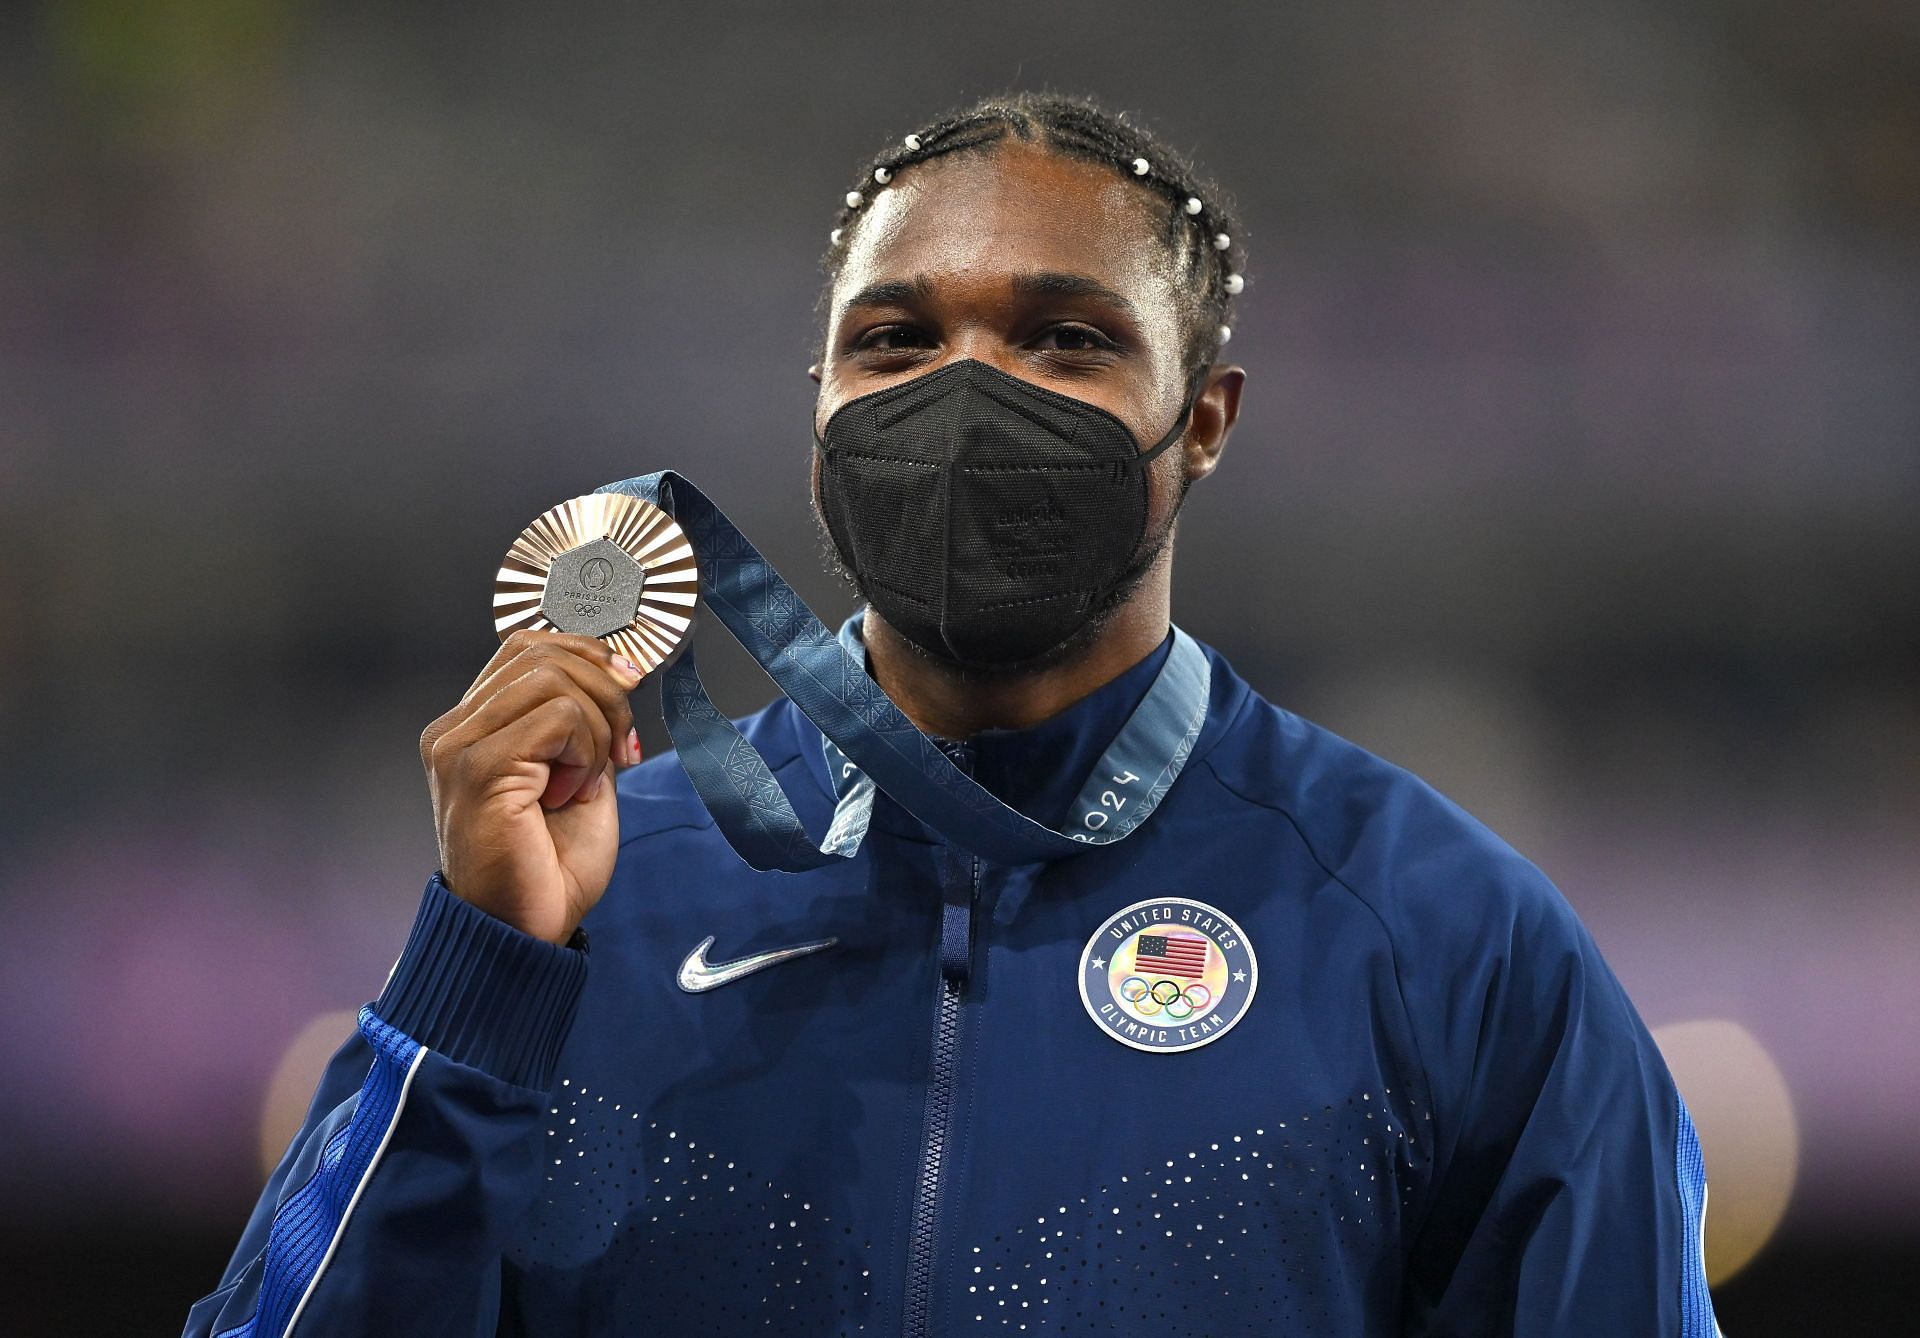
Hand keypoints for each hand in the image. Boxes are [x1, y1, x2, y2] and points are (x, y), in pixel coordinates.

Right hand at [418, 630, 644, 943]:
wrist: (525, 932)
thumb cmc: (549, 868)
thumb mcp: (579, 775)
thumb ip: (583, 723)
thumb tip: (617, 671)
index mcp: (471, 727)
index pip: (527, 647)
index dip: (587, 657)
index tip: (626, 696)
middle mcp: (453, 730)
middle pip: (544, 654)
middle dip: (606, 694)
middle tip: (621, 752)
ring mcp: (459, 746)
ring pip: (554, 678)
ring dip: (597, 728)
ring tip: (587, 782)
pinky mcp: (478, 767)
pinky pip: (559, 717)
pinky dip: (585, 751)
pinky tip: (571, 794)